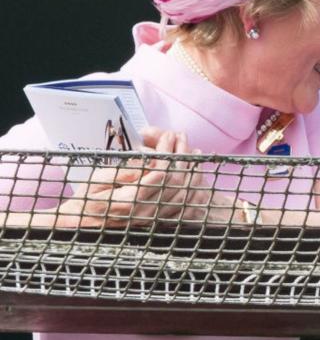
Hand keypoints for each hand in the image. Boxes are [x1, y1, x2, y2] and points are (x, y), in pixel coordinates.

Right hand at [52, 127, 222, 227]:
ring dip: (192, 170)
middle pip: (175, 182)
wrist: (83, 224)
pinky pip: (184, 209)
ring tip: (192, 151)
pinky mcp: (158, 222)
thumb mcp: (97, 181)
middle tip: (181, 137)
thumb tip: (146, 163)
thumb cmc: (87, 198)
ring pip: (184, 195)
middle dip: (182, 155)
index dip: (166, 152)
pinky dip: (194, 190)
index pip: (159, 174)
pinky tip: (196, 175)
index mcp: (129, 201)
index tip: (168, 135)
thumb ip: (122, 173)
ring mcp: (153, 220)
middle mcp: (144, 213)